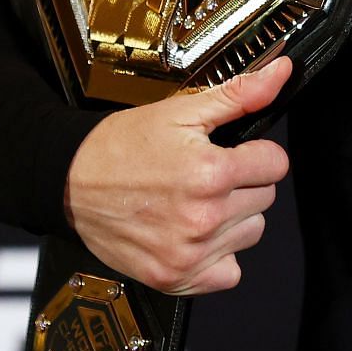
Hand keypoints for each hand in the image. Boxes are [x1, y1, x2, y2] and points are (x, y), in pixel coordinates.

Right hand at [63, 55, 293, 295]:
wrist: (70, 181)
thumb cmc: (121, 146)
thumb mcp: (180, 111)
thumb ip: (239, 94)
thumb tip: (281, 72)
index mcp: (210, 173)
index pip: (275, 164)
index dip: (256, 152)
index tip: (234, 152)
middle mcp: (204, 218)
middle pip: (265, 198)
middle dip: (243, 182)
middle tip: (207, 175)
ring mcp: (190, 253)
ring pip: (250, 232)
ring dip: (233, 218)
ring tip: (197, 202)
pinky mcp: (176, 278)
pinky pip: (229, 273)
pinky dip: (217, 256)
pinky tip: (194, 234)